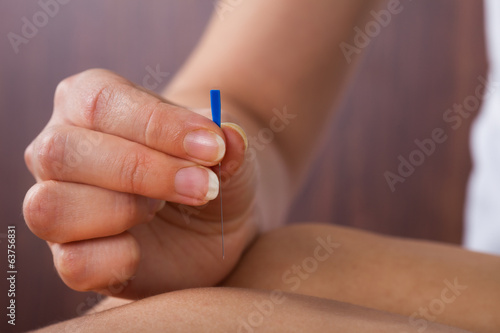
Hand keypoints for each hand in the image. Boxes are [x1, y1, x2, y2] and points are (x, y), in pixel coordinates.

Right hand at [23, 69, 257, 297]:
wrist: (209, 219)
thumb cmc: (206, 168)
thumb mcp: (224, 147)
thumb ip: (226, 138)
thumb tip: (229, 137)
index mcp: (87, 103)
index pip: (100, 102)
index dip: (158, 125)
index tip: (212, 146)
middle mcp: (59, 151)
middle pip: (61, 152)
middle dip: (141, 170)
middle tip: (202, 186)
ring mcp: (56, 205)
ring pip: (50, 208)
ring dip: (121, 210)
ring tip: (161, 209)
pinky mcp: (70, 256)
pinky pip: (72, 263)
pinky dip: (117, 259)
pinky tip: (144, 250)